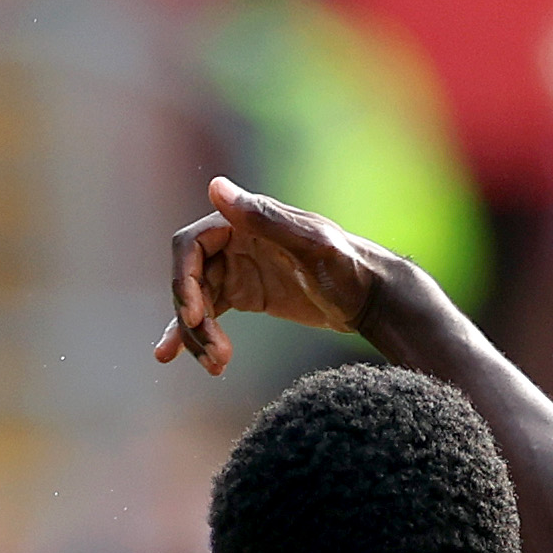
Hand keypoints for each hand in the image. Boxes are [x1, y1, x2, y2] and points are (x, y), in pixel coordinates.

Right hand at [155, 175, 401, 374]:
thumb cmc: (347, 266)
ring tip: (215, 366)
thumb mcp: (308, 243)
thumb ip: (262, 218)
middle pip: (189, 281)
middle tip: (213, 353)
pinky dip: (196, 336)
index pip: (189, 246)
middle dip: (194, 319)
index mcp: (243, 223)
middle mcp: (234, 242)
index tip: (195, 316)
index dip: (183, 281)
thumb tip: (215, 187)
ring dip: (197, 335)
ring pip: (196, 302)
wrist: (371, 297)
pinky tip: (181, 358)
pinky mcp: (244, 295)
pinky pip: (209, 315)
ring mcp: (236, 269)